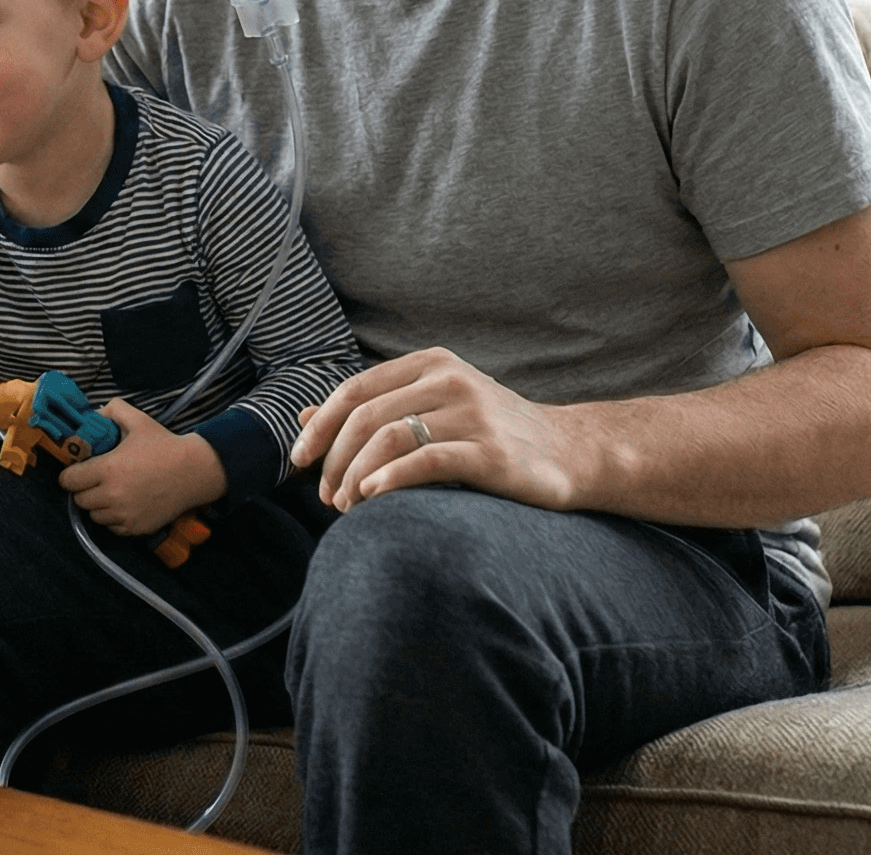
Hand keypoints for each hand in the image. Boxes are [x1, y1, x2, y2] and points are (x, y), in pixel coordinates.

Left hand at [56, 401, 225, 535]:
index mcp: (108, 469)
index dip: (70, 475)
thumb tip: (93, 414)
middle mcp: (112, 496)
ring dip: (98, 505)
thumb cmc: (165, 445)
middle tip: (95, 480)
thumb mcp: (138, 420)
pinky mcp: (136, 528)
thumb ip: (112, 410)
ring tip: (111, 492)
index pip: (69, 481)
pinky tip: (125, 504)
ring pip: (95, 516)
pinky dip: (114, 518)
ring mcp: (124, 515)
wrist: (194, 471)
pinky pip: (112, 528)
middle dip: (83, 490)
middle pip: (79, 500)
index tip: (77, 470)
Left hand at [290, 347, 590, 512]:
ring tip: (346, 507)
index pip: (354, 390)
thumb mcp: (432, 409)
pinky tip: (372, 497)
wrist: (571, 453)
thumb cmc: (493, 434)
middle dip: (334, 459)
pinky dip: (390, 479)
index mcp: (432, 364)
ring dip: (355, 475)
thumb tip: (303, 416)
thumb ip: (374, 410)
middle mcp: (450, 380)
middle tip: (325, 498)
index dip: (320, 427)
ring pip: (389, 438)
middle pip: (365, 416)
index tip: (299, 462)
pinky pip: (426, 460)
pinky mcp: (491, 451)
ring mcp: (472, 413)